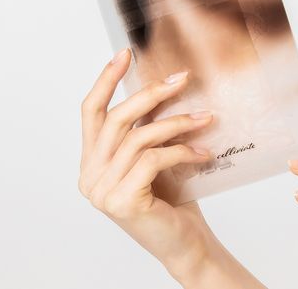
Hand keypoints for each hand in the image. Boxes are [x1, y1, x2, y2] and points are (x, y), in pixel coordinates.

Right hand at [79, 48, 265, 288]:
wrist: (185, 244)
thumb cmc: (173, 200)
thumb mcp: (156, 158)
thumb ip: (147, 131)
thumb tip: (165, 85)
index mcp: (92, 162)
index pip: (91, 113)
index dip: (106, 80)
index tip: (125, 53)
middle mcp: (89, 176)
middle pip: (116, 119)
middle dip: (151, 94)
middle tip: (183, 78)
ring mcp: (102, 191)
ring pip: (138, 138)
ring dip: (177, 122)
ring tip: (207, 118)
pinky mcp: (122, 202)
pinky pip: (154, 159)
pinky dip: (183, 151)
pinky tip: (204, 153)